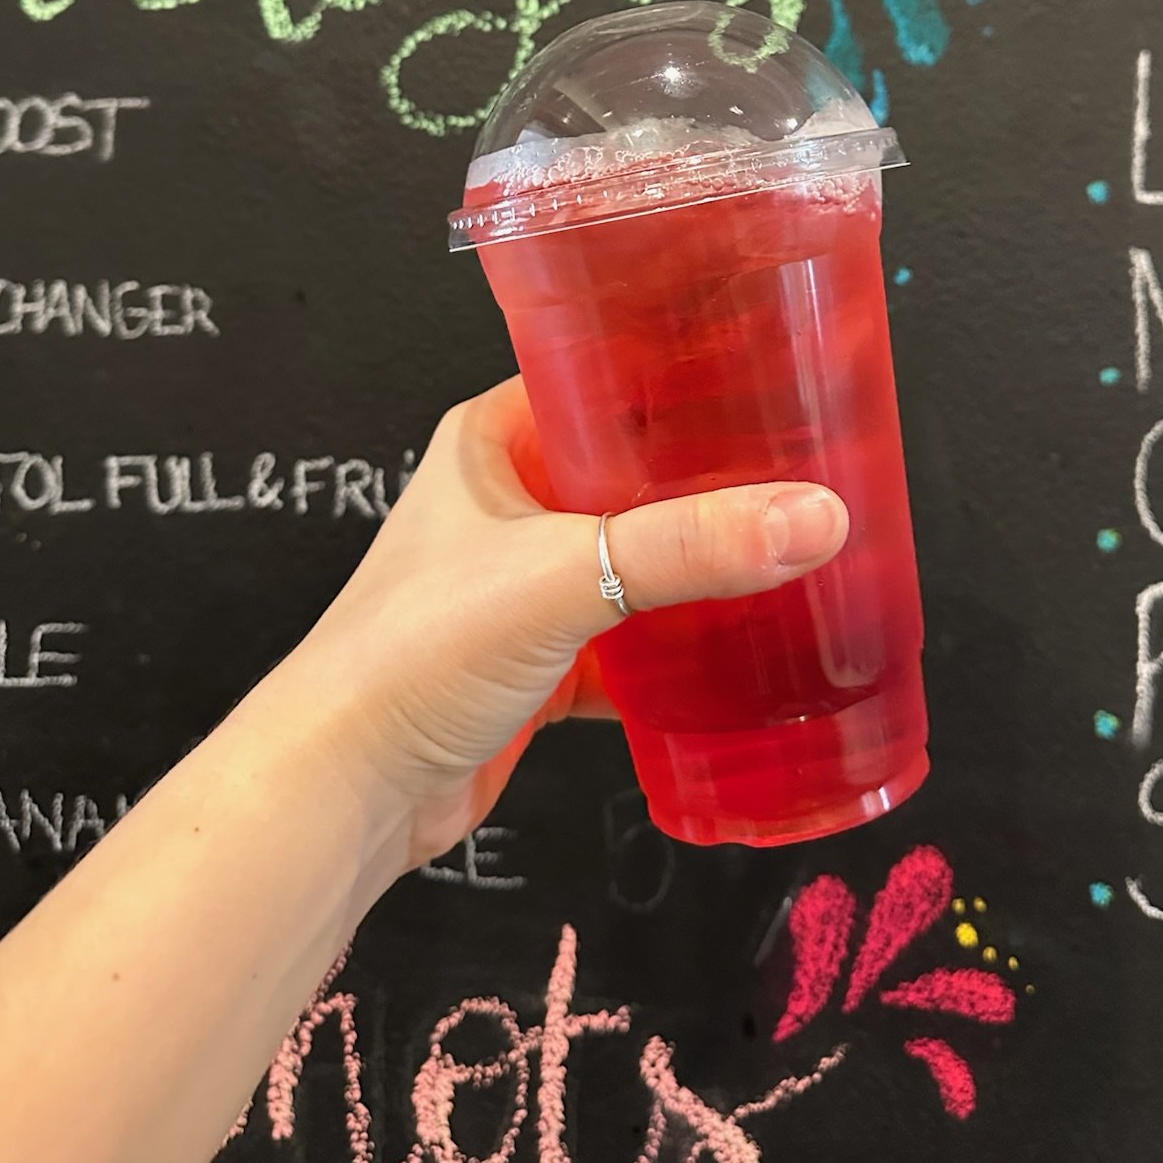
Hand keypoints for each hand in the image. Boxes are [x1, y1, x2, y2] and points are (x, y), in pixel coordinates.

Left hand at [267, 377, 849, 870]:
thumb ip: (690, 546)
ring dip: (702, 568)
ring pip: (639, 561)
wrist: (347, 790)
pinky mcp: (542, 663)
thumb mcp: (563, 574)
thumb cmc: (411, 651)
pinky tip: (744, 656)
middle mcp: (509, 502)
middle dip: (714, 480)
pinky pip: (633, 643)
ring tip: (796, 553)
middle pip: (636, 473)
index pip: (603, 374)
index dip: (683, 372)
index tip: (773, 373)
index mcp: (495, 439)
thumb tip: (815, 517)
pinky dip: (681, 653)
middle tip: (810, 471)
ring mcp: (526, 585)